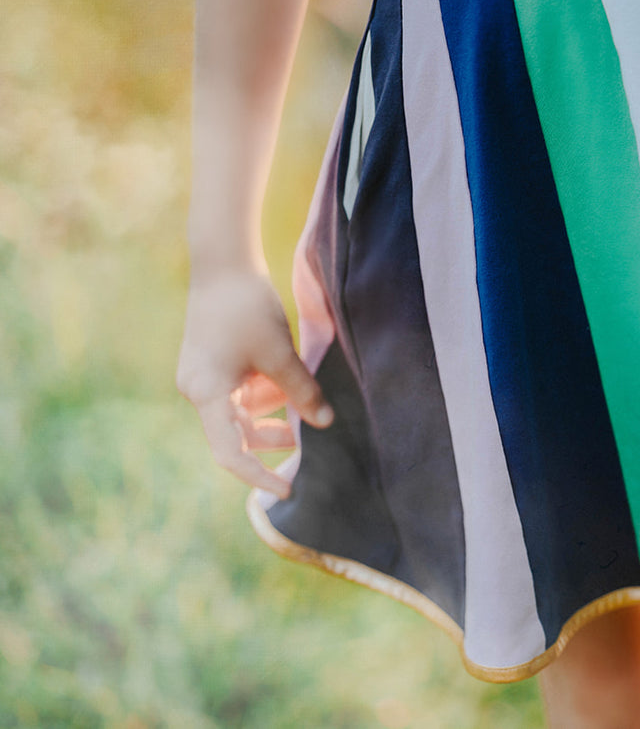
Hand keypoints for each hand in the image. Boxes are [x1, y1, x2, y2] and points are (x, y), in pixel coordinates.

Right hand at [175, 267, 332, 496]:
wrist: (224, 265)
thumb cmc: (247, 308)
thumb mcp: (280, 354)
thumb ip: (302, 391)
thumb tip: (326, 423)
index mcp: (206, 395)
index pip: (231, 453)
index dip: (259, 476)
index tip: (288, 490)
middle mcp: (199, 392)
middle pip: (238, 435)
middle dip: (275, 441)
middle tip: (311, 449)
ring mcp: (206, 379)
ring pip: (244, 415)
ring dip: (275, 414)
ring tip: (308, 407)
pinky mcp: (216, 366)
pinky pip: (243, 395)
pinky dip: (269, 395)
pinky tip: (293, 386)